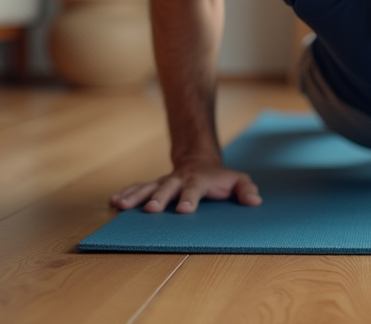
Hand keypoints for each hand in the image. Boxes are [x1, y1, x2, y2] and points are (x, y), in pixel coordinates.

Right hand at [109, 161, 261, 213]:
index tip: (184, 210)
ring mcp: (165, 181)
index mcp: (199, 180)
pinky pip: (138, 188)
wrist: (200, 160)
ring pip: (148, 187)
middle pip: (167, 188)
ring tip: (120, 205)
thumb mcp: (238, 180)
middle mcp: (179, 179)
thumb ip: (246, 189)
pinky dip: (126, 193)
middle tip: (151, 210)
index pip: (194, 189)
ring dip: (135, 196)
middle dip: (159, 198)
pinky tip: (114, 202)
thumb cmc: (220, 177)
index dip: (190, 199)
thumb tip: (255, 201)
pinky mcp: (154, 185)